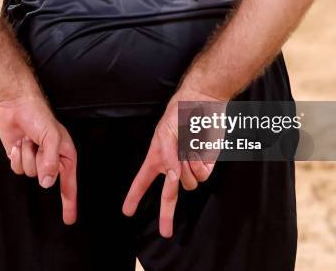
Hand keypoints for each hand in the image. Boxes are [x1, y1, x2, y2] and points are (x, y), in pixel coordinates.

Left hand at [0, 95, 76, 224]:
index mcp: (66, 155)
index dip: (70, 203)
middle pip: (45, 179)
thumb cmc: (39, 117)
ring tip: (29, 140)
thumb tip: (48, 183)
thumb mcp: (51, 137)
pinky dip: (16, 156)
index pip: (69, 184)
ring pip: (29, 174)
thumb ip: (51, 161)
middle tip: (36, 144)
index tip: (70, 220)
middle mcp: (51, 161)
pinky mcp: (20, 158)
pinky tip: (19, 142)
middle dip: (39, 162)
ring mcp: (35, 160)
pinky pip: (17, 169)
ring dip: (27, 156)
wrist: (17, 104)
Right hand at [122, 87, 222, 237]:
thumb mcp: (166, 135)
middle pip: (167, 196)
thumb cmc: (179, 114)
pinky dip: (201, 163)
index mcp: (158, 158)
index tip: (127, 212)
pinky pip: (204, 175)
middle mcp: (174, 166)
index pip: (142, 181)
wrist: (203, 103)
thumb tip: (171, 178)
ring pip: (189, 184)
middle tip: (166, 233)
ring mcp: (190, 166)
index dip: (134, 197)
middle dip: (166, 215)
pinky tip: (200, 148)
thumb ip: (167, 158)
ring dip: (188, 167)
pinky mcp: (207, 164)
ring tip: (189, 146)